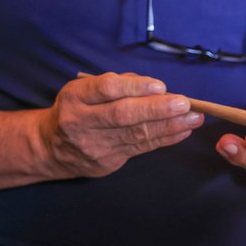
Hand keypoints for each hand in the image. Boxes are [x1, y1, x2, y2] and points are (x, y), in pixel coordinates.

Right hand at [40, 72, 203, 177]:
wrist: (52, 147)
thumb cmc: (81, 109)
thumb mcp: (88, 90)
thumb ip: (121, 84)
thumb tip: (157, 88)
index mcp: (76, 96)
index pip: (106, 89)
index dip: (135, 87)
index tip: (160, 86)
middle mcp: (81, 120)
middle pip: (123, 114)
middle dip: (157, 109)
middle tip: (184, 104)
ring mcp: (94, 144)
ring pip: (135, 134)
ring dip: (169, 126)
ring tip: (193, 118)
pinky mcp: (107, 161)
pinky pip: (140, 148)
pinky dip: (164, 139)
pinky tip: (183, 131)